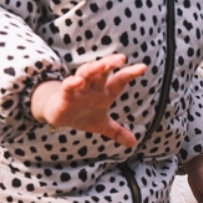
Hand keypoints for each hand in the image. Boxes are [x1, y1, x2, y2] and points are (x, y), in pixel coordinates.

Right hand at [30, 54, 147, 146]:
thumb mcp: (102, 125)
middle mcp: (92, 87)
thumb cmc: (82, 115)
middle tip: (122, 58)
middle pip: (102, 71)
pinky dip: (73, 83)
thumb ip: (117, 132)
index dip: (130, 73)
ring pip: (86, 74)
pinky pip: (68, 86)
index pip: (119, 80)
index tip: (143, 67)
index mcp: (104, 92)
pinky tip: (79, 81)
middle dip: (110, 63)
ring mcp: (79, 89)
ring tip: (103, 65)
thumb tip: (133, 143)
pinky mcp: (65, 95)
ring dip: (94, 68)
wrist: (59, 116)